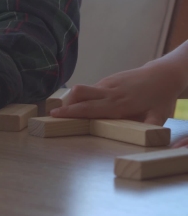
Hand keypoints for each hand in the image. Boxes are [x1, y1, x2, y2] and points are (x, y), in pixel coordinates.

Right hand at [50, 59, 185, 125]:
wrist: (163, 75)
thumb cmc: (160, 99)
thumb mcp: (159, 117)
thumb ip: (148, 128)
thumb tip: (145, 140)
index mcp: (119, 104)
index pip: (90, 108)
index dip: (72, 111)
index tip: (55, 114)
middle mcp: (109, 92)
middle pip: (80, 93)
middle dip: (65, 103)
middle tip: (54, 114)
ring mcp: (107, 84)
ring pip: (83, 89)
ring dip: (72, 100)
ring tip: (66, 111)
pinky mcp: (107, 80)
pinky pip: (90, 88)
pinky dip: (83, 97)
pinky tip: (84, 104)